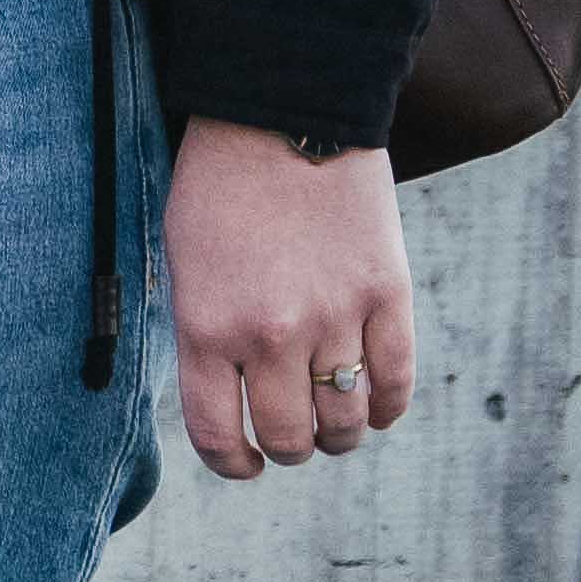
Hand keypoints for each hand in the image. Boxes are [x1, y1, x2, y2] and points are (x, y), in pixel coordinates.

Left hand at [162, 121, 413, 480]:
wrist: (282, 116)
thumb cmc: (219, 188)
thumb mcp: (184, 265)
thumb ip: (206, 336)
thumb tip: (232, 400)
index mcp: (207, 328)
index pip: (219, 436)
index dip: (233, 464)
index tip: (243, 465)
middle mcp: (272, 335)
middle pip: (289, 439)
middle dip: (288, 449)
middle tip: (291, 436)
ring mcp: (335, 317)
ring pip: (345, 422)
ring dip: (339, 435)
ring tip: (334, 425)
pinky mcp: (388, 295)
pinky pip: (395, 382)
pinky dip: (386, 407)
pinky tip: (376, 407)